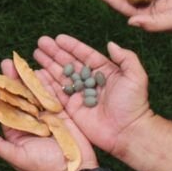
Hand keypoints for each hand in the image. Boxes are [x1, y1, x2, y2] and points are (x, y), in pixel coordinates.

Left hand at [0, 59, 98, 170]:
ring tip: (22, 61)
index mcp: (17, 130)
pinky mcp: (61, 112)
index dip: (1, 91)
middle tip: (7, 61)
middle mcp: (30, 120)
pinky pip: (53, 95)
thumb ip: (1, 146)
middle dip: (14, 79)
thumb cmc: (45, 169)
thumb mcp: (20, 158)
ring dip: (28, 77)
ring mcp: (45, 115)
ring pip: (35, 92)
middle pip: (20, 96)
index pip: (6, 107)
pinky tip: (41, 69)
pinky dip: (47, 83)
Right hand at [33, 35, 152, 153]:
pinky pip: (56, 94)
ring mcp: (80, 95)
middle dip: (54, 52)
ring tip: (36, 53)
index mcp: (104, 71)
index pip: (84, 55)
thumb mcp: (136, 77)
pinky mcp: (72, 109)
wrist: (128, 132)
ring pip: (60, 76)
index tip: (58, 38)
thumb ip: (126, 58)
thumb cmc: (133, 104)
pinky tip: (36, 73)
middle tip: (41, 42)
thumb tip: (110, 44)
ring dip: (48, 64)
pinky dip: (46, 84)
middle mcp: (89, 81)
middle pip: (68, 63)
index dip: (71, 46)